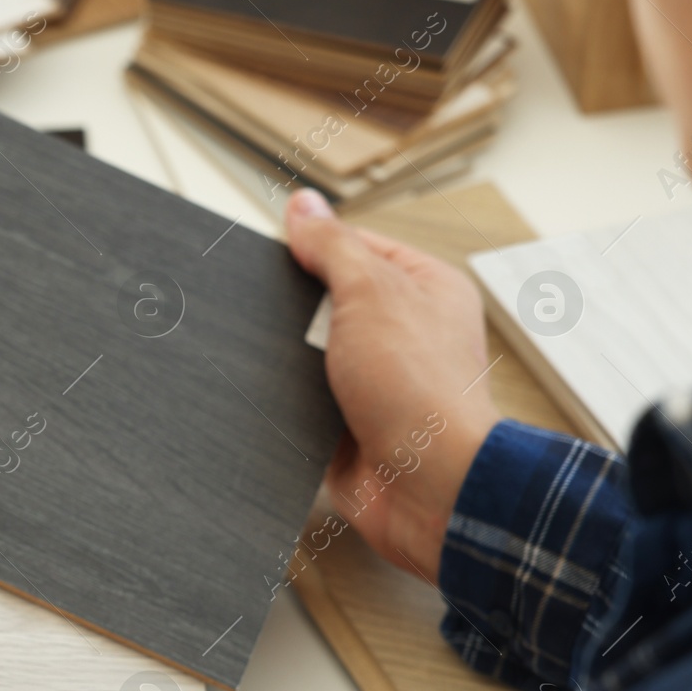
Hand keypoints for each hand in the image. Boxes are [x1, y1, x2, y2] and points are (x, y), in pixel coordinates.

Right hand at [285, 188, 500, 581]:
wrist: (425, 485)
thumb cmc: (419, 390)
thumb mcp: (369, 292)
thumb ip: (332, 247)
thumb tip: (303, 206)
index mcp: (424, 288)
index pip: (356, 247)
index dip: (312, 247)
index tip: (273, 252)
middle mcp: (405, 332)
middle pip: (328, 300)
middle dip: (295, 308)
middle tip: (266, 306)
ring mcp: (377, 381)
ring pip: (312, 353)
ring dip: (288, 358)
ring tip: (269, 355)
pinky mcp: (349, 424)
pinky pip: (303, 400)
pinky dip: (284, 399)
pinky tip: (266, 395)